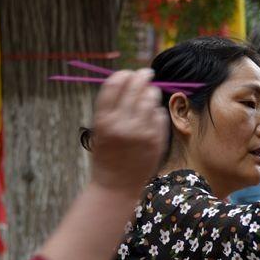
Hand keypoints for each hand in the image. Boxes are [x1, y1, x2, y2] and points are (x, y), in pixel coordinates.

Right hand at [89, 69, 166, 194]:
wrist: (116, 187)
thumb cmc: (106, 157)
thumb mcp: (100, 131)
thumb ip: (111, 109)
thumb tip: (128, 81)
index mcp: (103, 120)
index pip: (114, 84)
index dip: (123, 75)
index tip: (129, 73)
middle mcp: (122, 124)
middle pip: (135, 88)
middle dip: (142, 76)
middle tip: (146, 73)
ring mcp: (141, 132)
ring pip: (151, 99)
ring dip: (151, 92)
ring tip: (149, 93)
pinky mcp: (156, 140)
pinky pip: (160, 115)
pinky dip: (157, 112)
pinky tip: (152, 115)